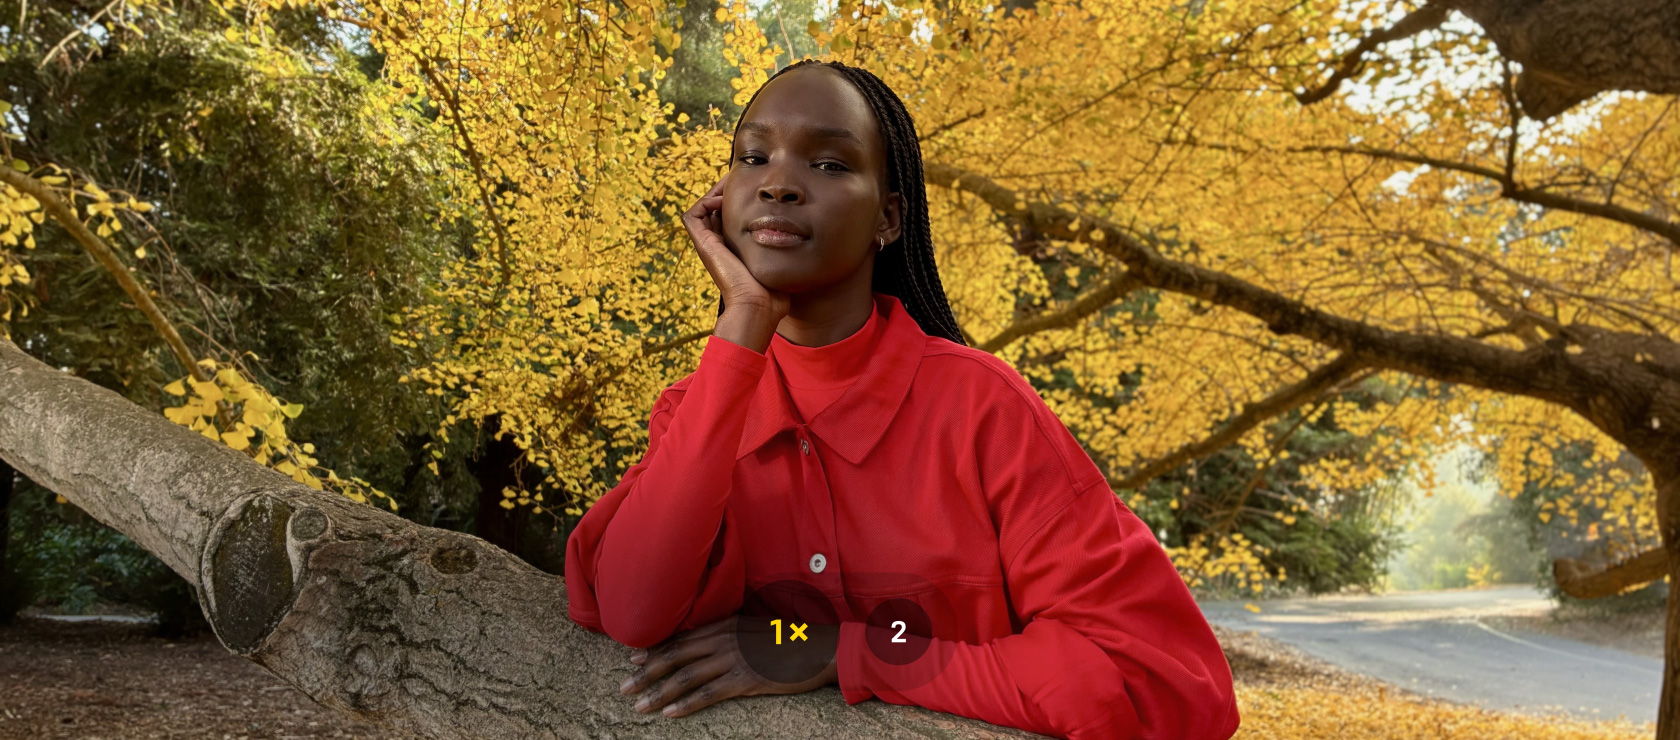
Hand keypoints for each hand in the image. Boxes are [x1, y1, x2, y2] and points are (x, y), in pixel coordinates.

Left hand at [618, 615, 838, 717]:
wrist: (819, 648)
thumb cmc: (789, 640)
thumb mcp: (754, 630)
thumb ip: (730, 635)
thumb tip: (709, 647)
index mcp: (724, 624)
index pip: (681, 637)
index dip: (655, 649)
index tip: (633, 659)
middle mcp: (723, 639)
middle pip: (675, 656)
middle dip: (646, 672)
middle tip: (623, 688)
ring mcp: (733, 659)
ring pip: (685, 677)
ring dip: (658, 692)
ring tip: (639, 706)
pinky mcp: (745, 680)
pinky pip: (708, 694)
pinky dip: (686, 704)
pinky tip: (670, 713)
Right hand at [682, 175, 789, 351]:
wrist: (758, 306)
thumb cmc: (773, 291)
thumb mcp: (779, 260)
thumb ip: (784, 246)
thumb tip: (800, 232)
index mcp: (733, 249)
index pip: (729, 216)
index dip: (738, 200)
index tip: (755, 189)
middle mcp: (718, 245)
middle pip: (715, 210)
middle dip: (727, 192)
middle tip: (743, 179)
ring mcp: (708, 245)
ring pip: (703, 209)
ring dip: (716, 193)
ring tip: (733, 182)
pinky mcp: (703, 244)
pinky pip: (692, 215)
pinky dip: (705, 201)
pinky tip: (725, 197)